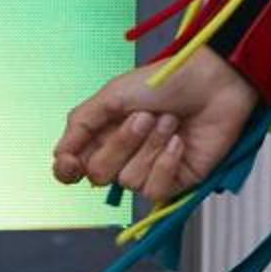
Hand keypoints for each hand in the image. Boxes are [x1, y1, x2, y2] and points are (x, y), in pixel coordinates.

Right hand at [52, 53, 257, 204]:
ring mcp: (149, 169)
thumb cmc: (165, 81)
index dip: (68, 170)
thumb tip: (58, 156)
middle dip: (122, 143)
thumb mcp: (113, 94)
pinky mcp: (175, 181)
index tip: (70, 162)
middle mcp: (123, 155)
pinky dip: (166, 162)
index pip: (73, 169)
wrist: (212, 82)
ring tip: (170, 120)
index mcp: (103, 133)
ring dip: (151, 146)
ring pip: (129, 181)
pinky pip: (155, 190)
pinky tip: (179, 141)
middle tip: (146, 115)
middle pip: (99, 175)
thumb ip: (81, 124)